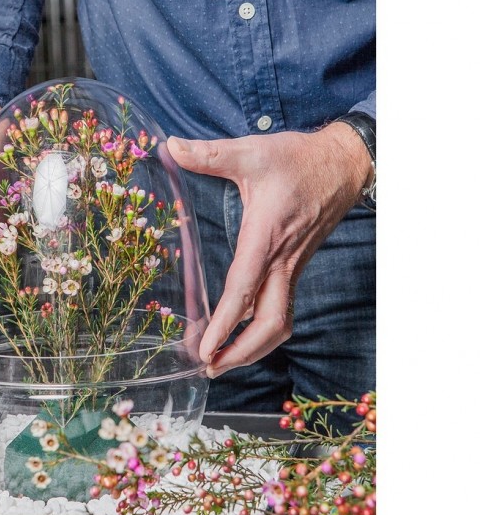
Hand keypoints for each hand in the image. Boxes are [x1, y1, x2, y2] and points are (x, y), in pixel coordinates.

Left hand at [167, 123, 372, 377]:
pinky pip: (279, 309)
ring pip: (278, 323)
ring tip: (220, 361)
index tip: (205, 348)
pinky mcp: (294, 268)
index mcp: (266, 237)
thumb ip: (210, 154)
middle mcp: (281, 261)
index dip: (224, 324)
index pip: (243, 290)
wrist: (343, 164)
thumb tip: (171, 147)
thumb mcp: (252, 151)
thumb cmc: (297, 159)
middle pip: (269, 324)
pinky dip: (259, 332)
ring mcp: (291, 268)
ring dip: (252, 348)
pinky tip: (239, 336)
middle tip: (209, 367)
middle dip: (241, 352)